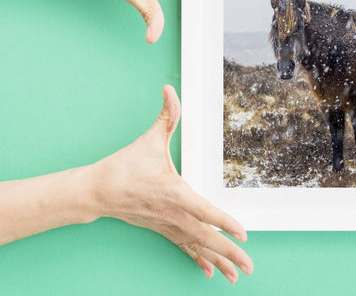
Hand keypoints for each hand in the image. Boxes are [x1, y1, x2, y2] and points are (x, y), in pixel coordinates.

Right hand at [91, 85, 251, 282]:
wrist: (96, 190)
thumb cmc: (124, 166)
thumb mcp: (148, 139)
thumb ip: (166, 115)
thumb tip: (169, 88)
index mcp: (174, 193)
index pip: (204, 211)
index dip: (224, 222)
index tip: (243, 234)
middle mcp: (173, 214)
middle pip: (206, 237)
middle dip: (229, 253)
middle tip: (249, 266)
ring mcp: (167, 225)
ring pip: (197, 247)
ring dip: (219, 261)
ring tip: (237, 276)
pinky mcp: (162, 229)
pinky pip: (185, 248)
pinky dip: (199, 259)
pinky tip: (211, 273)